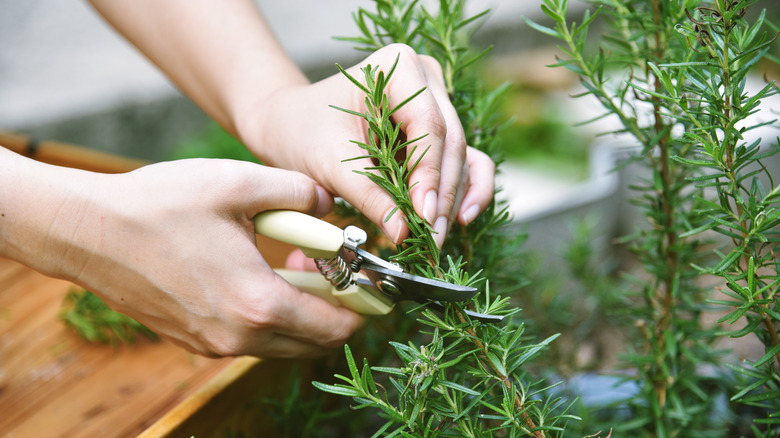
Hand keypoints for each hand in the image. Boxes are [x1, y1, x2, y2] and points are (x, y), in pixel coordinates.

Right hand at [47, 159, 361, 356]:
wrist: (88, 233)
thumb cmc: (159, 204)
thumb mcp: (239, 184)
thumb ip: (299, 192)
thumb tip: (329, 203)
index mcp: (258, 303)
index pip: (335, 326)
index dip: (364, 306)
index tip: (373, 284)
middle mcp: (239, 337)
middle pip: (314, 341)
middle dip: (335, 309)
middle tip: (334, 267)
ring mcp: (214, 344)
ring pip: (283, 342)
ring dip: (302, 311)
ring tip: (295, 263)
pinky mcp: (195, 341)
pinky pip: (252, 338)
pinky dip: (270, 315)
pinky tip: (259, 274)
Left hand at [239, 44, 494, 246]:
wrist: (290, 125)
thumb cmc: (303, 132)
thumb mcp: (330, 164)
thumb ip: (368, 196)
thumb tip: (403, 233)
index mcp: (398, 68)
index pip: (427, 125)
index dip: (429, 174)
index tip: (423, 216)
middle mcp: (426, 79)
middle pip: (450, 142)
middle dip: (441, 195)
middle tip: (431, 239)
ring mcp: (437, 104)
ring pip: (460, 156)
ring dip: (452, 201)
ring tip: (436, 239)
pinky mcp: (439, 132)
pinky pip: (465, 161)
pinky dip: (465, 191)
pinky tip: (461, 220)